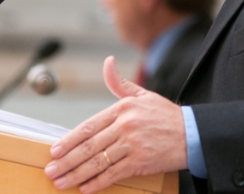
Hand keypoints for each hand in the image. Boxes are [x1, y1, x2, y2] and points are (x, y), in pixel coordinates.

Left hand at [45, 56, 187, 192]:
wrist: (193, 133)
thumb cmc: (166, 115)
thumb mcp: (143, 94)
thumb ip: (120, 83)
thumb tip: (107, 63)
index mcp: (123, 109)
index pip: (89, 127)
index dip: (69, 140)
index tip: (55, 150)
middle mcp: (125, 126)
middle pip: (90, 147)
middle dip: (67, 160)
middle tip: (51, 170)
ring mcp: (133, 145)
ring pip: (98, 162)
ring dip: (77, 174)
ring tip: (61, 182)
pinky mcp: (141, 162)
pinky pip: (114, 174)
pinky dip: (97, 182)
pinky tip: (85, 188)